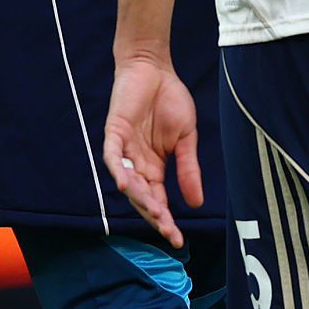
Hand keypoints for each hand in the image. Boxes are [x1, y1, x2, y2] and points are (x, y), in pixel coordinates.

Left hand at [101, 52, 202, 247]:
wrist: (155, 69)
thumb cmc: (170, 101)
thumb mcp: (186, 139)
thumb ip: (188, 169)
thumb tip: (196, 204)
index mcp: (155, 167)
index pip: (158, 200)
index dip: (166, 220)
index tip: (178, 240)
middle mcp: (137, 162)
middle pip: (142, 196)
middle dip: (154, 214)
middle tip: (167, 230)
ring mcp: (125, 147)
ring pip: (127, 180)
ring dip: (139, 197)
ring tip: (154, 212)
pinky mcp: (114, 131)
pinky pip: (112, 154)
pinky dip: (117, 169)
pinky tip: (124, 183)